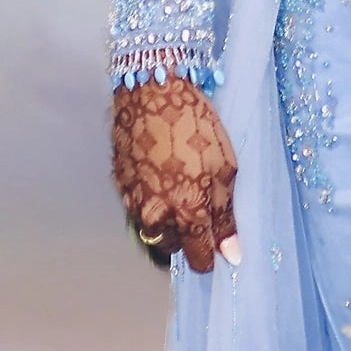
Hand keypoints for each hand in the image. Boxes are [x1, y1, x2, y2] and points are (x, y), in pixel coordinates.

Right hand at [112, 76, 240, 270]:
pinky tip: (160, 177)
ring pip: (151, 230)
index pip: (197, 257)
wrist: (152, 92)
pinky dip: (148, 201)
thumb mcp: (224, 169)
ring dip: (165, 223)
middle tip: (198, 214)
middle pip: (171, 248)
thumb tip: (231, 254)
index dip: (209, 256)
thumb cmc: (196, 126)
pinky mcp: (120, 184)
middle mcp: (156, 215)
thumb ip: (225, 216)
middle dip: (185, 239)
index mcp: (187, 213)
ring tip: (179, 194)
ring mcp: (133, 200)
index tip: (216, 249)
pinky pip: (136, 207)